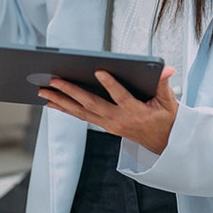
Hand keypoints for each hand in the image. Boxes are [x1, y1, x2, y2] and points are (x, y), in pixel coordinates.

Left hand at [39, 67, 178, 154]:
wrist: (163, 144)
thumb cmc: (166, 119)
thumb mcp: (169, 101)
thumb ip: (164, 84)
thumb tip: (167, 69)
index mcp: (136, 112)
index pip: (121, 97)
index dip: (110, 85)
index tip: (99, 71)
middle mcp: (118, 120)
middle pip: (92, 105)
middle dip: (71, 91)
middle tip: (54, 80)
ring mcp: (109, 124)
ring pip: (81, 112)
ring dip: (61, 101)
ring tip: (43, 91)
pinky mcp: (103, 126)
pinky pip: (81, 116)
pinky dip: (65, 108)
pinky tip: (51, 102)